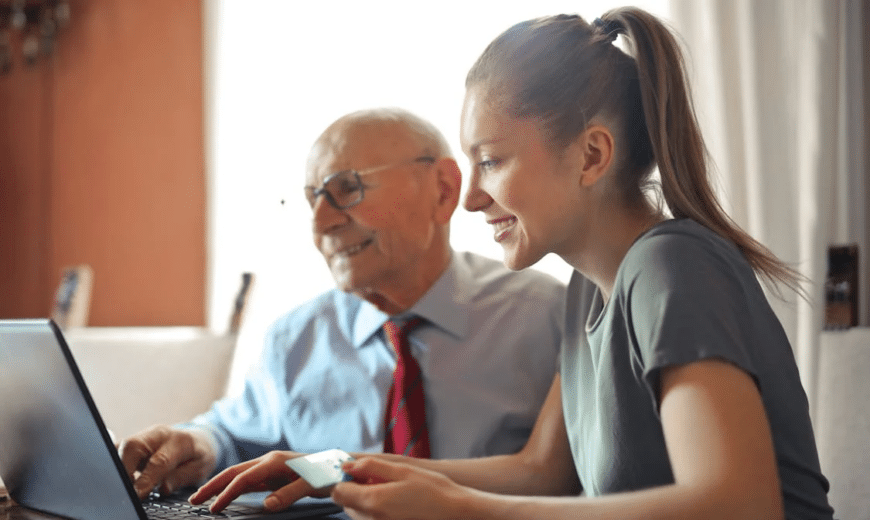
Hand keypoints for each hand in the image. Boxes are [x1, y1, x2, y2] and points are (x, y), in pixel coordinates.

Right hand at [118, 425, 216, 498]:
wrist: (198, 440)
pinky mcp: (133, 441)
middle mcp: (158, 434)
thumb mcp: (200, 469)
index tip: (137, 495)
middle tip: (124, 490)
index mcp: (179, 440)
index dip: (146, 479)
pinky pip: (118, 449)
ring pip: (121, 446)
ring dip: (117, 466)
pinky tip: (116, 477)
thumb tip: (163, 488)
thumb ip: (181, 478)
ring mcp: (144, 435)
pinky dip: (114, 463)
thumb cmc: (198, 456)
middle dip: (124, 469)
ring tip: (120, 486)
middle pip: (133, 446)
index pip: (159, 460)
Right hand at [189, 451, 324, 512]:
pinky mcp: (273, 474)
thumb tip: (266, 505)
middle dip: (212, 485)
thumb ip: (289, 494)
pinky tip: (226, 496)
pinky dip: (234, 488)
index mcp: (274, 462)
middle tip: (193, 500)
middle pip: (234, 472)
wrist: (339, 466)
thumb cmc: (327, 473)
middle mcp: (269, 461)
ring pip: (238, 476)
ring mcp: (270, 467)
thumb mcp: (311, 485)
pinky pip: (249, 481)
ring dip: (220, 486)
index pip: (243, 478)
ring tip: (203, 499)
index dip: (227, 493)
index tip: (213, 508)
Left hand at [332, 457, 473, 519]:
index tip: (358, 471)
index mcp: (373, 501)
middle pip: (346, 502)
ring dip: (366, 499)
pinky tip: (395, 503)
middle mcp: (370, 519)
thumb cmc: (432, 490)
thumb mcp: (402, 470)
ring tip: (391, 491)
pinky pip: (369, 519)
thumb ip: (371, 467)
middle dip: (356, 488)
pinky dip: (375, 509)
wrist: (454, 513)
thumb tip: (348, 466)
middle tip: (379, 478)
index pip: (338, 491)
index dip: (344, 478)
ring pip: (357, 512)